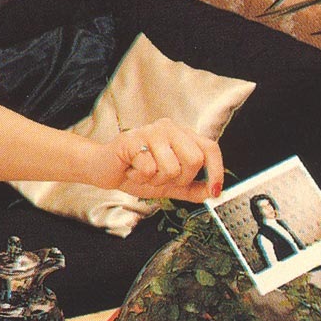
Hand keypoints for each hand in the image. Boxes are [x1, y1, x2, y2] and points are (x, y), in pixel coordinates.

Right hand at [106, 117, 223, 202]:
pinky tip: (132, 170)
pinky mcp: (132, 140)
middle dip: (179, 179)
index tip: (214, 191)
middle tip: (162, 178)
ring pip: (171, 167)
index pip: (210, 148)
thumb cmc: (137, 172)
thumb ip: (191, 188)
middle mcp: (168, 128)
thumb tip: (213, 192)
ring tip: (144, 174)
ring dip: (156, 180)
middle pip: (194, 159)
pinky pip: (149, 169)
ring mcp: (150, 131)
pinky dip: (140, 177)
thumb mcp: (170, 184)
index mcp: (181, 135)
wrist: (104, 170)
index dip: (216, 171)